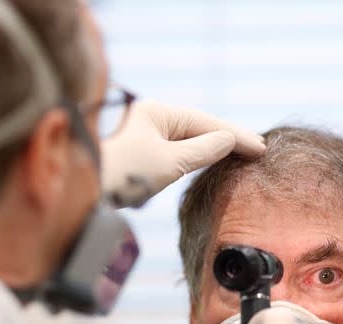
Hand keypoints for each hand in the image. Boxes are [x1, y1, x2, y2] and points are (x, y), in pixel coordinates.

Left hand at [100, 100, 265, 207]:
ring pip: (188, 139)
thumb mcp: (169, 162)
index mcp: (156, 111)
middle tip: (258, 148)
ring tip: (242, 153)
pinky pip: (177, 150)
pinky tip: (212, 159)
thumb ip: (203, 150)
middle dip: (228, 139)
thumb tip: (227, 141)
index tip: (261, 147)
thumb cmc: (123, 175)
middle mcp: (150, 117)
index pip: (206, 122)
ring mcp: (144, 134)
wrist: (82, 192)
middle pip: (198, 127)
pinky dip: (197, 156)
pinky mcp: (140, 153)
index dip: (235, 136)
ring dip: (214, 147)